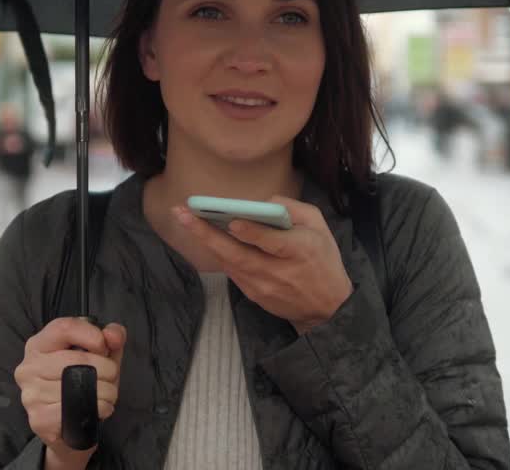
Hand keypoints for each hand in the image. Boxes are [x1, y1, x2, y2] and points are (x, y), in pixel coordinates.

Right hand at [14, 318, 127, 466]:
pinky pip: (82, 408)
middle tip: (110, 378)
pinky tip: (97, 408)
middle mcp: (29, 367)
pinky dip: (100, 408)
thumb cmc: (81, 382)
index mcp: (38, 344)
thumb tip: (113, 336)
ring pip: (83, 386)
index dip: (92, 335)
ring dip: (107, 391)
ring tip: (105, 394)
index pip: (64, 328)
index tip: (105, 347)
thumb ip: (110, 337)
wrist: (68, 426)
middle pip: (79, 359)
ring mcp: (31, 394)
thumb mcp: (99, 354)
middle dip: (107, 369)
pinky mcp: (40, 419)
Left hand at [174, 197, 352, 334]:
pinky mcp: (254, 295)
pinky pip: (231, 271)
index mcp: (300, 251)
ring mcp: (263, 287)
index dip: (252, 233)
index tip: (232, 222)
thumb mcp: (320, 226)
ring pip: (229, 263)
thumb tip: (263, 202)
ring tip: (185, 219)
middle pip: (238, 254)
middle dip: (207, 233)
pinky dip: (218, 253)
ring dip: (205, 242)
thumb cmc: (323, 259)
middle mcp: (278, 272)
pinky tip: (204, 237)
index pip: (272, 243)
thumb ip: (293, 209)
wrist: (327, 307)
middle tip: (183, 213)